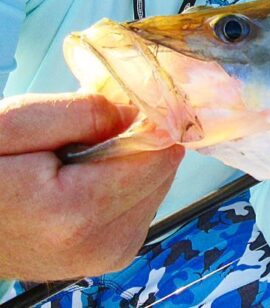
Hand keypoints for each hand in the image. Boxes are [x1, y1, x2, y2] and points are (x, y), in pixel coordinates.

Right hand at [0, 93, 183, 280]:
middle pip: (162, 171)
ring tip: (76, 163)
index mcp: (78, 212)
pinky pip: (141, 203)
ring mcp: (108, 255)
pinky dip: (122, 184)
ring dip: (129, 165)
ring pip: (156, 186)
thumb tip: (138, 112)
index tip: (127, 106)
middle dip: (136, 144)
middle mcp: (102, 243)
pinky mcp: (109, 256)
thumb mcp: (14, 123)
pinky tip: (83, 181)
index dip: (149, 122)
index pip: (159, 156)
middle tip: (86, 137)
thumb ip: (82, 113)